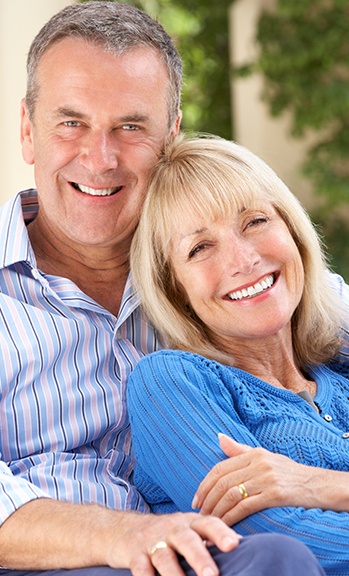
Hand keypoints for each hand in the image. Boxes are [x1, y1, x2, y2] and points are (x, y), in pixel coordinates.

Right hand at [111, 510, 240, 575]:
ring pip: (164, 558)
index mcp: (189, 523)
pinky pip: (141, 570)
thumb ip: (210, 536)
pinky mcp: (135, 556)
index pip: (208, 523)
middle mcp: (172, 529)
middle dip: (200, 558)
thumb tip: (241, 545)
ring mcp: (152, 542)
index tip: (234, 545)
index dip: (221, 533)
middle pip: (187, 541)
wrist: (124, 529)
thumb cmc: (166, 534)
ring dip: (175, 575)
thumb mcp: (187, 529)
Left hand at [192, 434, 335, 525]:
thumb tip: (219, 437)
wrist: (317, 484)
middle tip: (199, 512)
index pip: (220, 468)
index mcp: (253, 453)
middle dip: (207, 499)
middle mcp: (258, 463)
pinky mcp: (275, 494)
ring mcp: (266, 478)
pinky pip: (245, 506)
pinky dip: (231, 516)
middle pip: (223, 482)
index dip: (205, 484)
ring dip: (216, 510)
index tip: (196, 498)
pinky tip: (224, 524)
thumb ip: (240, 450)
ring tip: (209, 521)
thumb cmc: (288, 472)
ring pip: (231, 494)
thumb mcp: (264, 455)